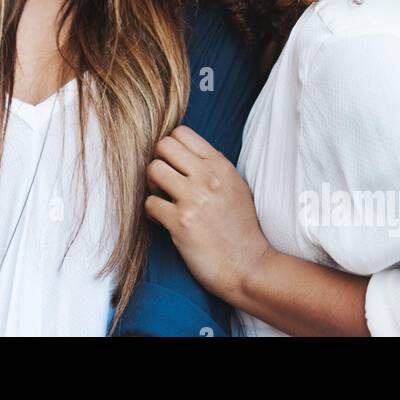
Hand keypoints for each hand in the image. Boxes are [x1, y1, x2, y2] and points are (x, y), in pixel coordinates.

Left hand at [144, 125, 272, 303]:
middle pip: (163, 145)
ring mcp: (194, 199)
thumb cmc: (242, 229)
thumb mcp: (237, 186)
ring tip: (163, 199)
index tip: (175, 166)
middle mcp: (208, 177)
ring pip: (153, 169)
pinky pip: (150, 203)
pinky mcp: (181, 223)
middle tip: (164, 182)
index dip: (171, 147)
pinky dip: (152, 213)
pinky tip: (164, 221)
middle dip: (158, 161)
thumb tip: (188, 152)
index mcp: (220, 165)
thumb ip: (214, 167)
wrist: (249, 267)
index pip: (182, 132)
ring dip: (152, 185)